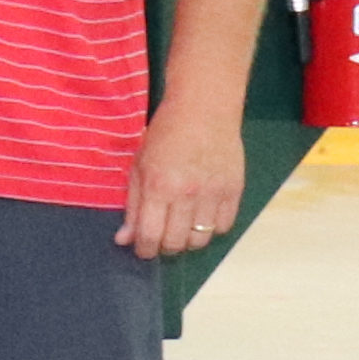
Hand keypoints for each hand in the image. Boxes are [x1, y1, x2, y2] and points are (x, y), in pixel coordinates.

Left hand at [118, 97, 248, 261]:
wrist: (204, 109)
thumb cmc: (165, 135)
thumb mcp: (139, 166)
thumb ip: (133, 205)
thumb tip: (124, 239)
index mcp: (158, 186)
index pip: (150, 235)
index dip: (144, 250)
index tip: (143, 249)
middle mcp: (187, 194)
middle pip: (176, 243)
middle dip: (165, 247)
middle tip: (162, 238)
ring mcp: (213, 193)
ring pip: (201, 240)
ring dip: (188, 240)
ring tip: (182, 228)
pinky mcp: (234, 190)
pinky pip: (224, 226)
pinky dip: (212, 229)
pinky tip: (203, 216)